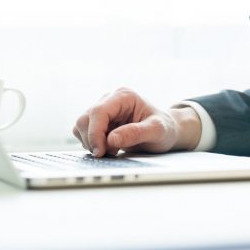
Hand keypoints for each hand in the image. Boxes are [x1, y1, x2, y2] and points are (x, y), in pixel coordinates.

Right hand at [72, 88, 201, 156]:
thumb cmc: (165, 129)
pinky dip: (91, 143)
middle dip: (92, 139)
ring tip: (113, 150)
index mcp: (124, 96)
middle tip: (109, 153)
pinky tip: (108, 148)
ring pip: (81, 126)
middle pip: (85, 118)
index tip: (101, 151)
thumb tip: (111, 139)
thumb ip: (136, 133)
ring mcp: (104, 110)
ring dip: (91, 142)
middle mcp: (111, 99)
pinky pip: (83, 132)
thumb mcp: (157, 131)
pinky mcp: (99, 121)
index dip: (95, 133)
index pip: (99, 111)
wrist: (167, 132)